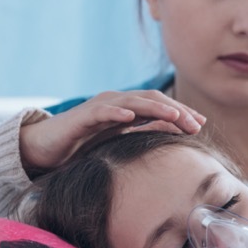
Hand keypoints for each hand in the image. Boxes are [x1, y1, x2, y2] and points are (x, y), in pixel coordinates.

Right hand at [20, 90, 205, 172]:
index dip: (182, 113)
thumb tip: (175, 134)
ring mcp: (100, 107)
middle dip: (177, 111)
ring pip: (133, 102)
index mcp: (126, 110)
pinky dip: (117, 111)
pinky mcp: (82, 116)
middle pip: (152, 100)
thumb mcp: (118, 141)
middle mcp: (116, 103)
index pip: (160, 107)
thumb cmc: (81, 146)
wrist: (45, 147)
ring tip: (175, 116)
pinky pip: (102, 111)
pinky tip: (131, 117)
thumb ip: (143, 134)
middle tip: (197, 124)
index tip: (202, 124)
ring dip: (156, 108)